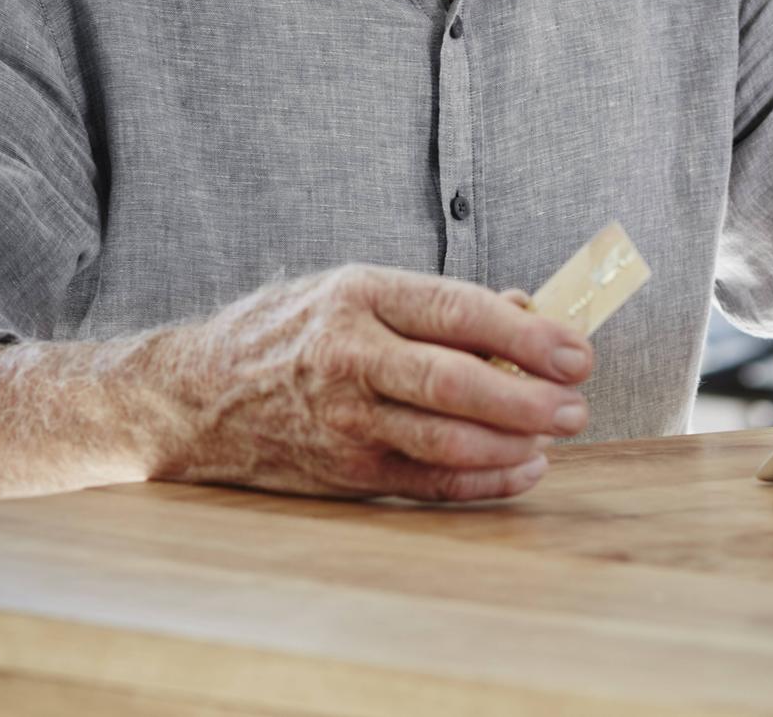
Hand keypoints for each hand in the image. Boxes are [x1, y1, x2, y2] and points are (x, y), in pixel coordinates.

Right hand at [129, 264, 592, 502]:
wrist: (195, 397)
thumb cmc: (287, 334)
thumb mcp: (353, 290)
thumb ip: (437, 304)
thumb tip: (526, 312)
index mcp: (359, 295)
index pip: (458, 312)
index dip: (528, 335)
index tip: (577, 351)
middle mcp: (349, 356)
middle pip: (456, 383)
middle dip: (530, 397)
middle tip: (576, 404)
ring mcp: (344, 420)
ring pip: (445, 440)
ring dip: (514, 443)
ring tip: (555, 436)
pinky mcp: (343, 472)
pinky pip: (427, 482)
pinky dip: (483, 480)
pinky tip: (520, 468)